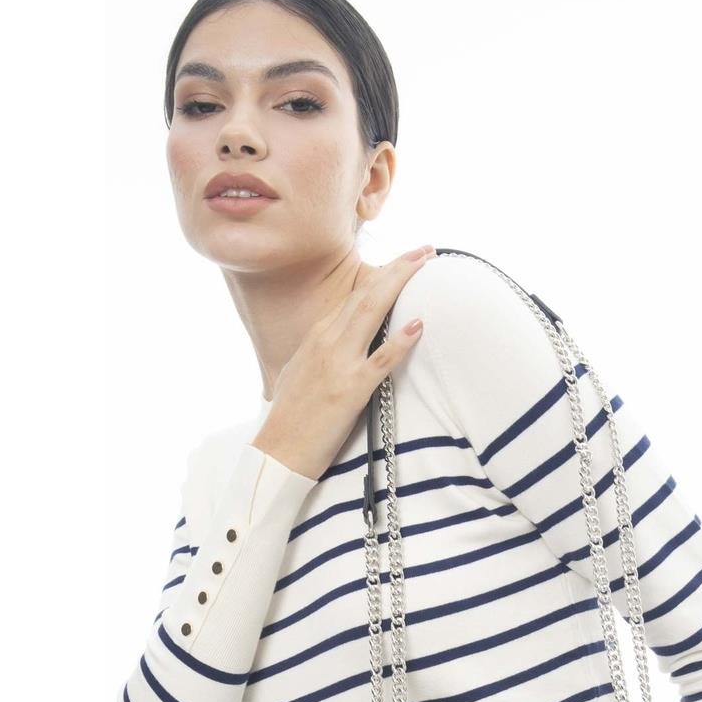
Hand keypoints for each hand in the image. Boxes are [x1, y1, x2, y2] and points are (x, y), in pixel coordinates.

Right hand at [252, 243, 435, 479]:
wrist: (276, 452)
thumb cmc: (290, 419)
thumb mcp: (300, 374)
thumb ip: (320, 355)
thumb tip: (335, 348)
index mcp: (317, 337)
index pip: (354, 296)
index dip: (381, 276)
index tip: (404, 261)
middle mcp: (326, 342)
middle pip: (366, 294)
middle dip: (397, 268)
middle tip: (425, 250)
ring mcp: (338, 363)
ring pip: (372, 313)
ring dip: (400, 285)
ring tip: (425, 264)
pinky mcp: (350, 390)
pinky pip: (380, 360)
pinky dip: (400, 341)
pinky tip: (419, 324)